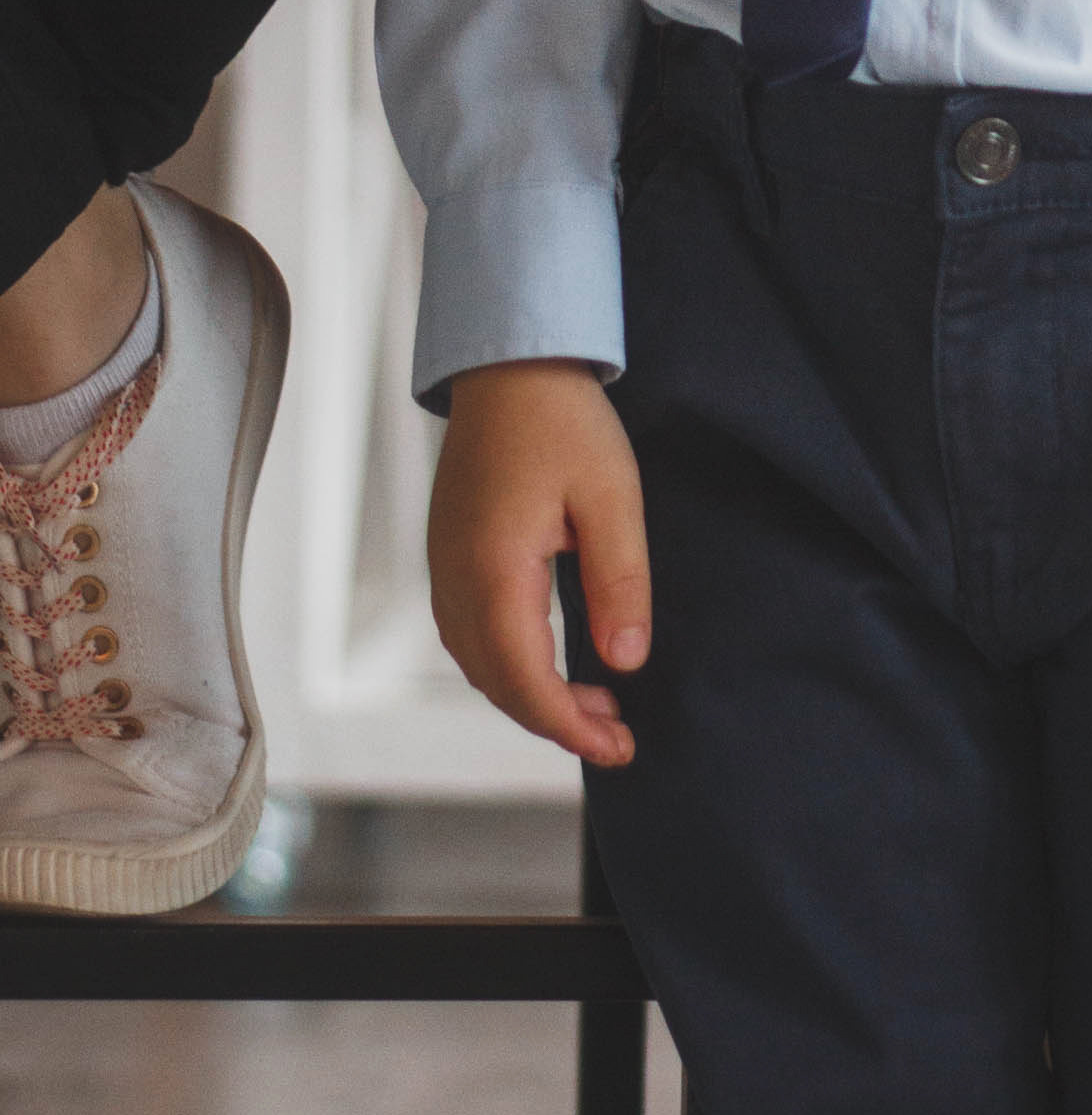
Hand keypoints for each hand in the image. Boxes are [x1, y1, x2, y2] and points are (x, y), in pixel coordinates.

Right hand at [428, 359, 651, 766]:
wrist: (508, 365)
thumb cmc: (562, 421)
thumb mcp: (612, 497)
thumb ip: (620, 582)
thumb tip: (625, 662)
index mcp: (493, 572)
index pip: (526, 681)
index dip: (570, 727)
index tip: (618, 749)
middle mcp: (454, 580)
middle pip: (497, 683)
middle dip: (556, 720)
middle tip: (618, 735)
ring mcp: (443, 568)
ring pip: (479, 664)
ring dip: (531, 695)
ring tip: (596, 704)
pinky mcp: (448, 555)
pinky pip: (469, 633)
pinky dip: (509, 663)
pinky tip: (553, 660)